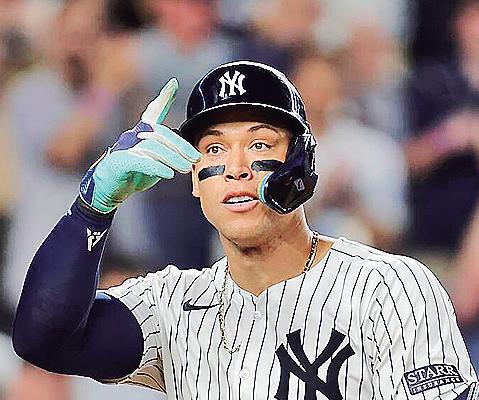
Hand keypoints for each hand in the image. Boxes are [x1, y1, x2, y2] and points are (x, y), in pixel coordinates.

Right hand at [79, 78, 200, 212]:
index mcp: (141, 133)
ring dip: (172, 158)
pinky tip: (169, 174)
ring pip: (153, 148)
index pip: (153, 112)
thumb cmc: (132, 175)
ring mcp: (125, 148)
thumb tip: (188, 154)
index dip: (163, 98)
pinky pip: (140, 161)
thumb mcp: (154, 162)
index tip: (173, 83)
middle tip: (195, 158)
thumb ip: (167, 154)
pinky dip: (156, 167)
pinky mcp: (118, 162)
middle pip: (161, 133)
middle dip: (181, 146)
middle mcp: (133, 136)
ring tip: (185, 169)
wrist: (106, 191)